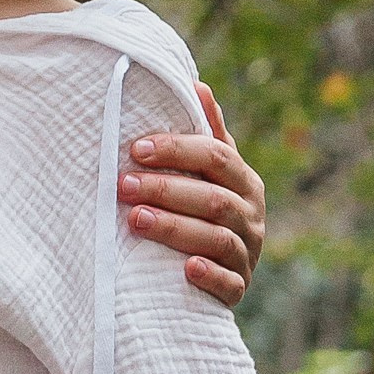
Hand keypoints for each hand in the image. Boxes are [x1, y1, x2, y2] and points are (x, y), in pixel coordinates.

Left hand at [118, 82, 265, 307]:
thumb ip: (207, 134)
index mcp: (243, 182)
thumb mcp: (211, 173)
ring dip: (174, 227)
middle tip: (122, 185)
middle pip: (212, 198)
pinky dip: (209, 275)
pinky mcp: (239, 288)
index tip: (136, 149)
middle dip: (166, 189)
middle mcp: (251, 216)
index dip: (177, 150)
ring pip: (215, 238)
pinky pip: (228, 283)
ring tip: (135, 220)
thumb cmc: (205, 210)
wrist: (222, 272)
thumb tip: (196, 84)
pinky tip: (185, 268)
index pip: (215, 157)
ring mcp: (247, 253)